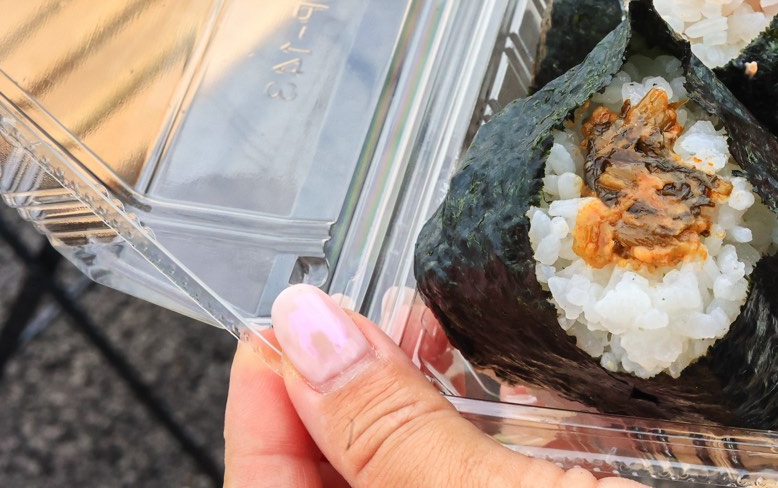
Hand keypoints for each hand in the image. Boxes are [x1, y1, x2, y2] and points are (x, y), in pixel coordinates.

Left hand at [224, 284, 644, 486]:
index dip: (262, 405)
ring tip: (435, 326)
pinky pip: (484, 477)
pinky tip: (512, 379)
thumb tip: (305, 333)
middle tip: (366, 310)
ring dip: (417, 397)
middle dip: (346, 388)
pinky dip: (488, 424)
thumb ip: (388, 431)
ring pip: (416, 470)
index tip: (278, 321)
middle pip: (341, 478)